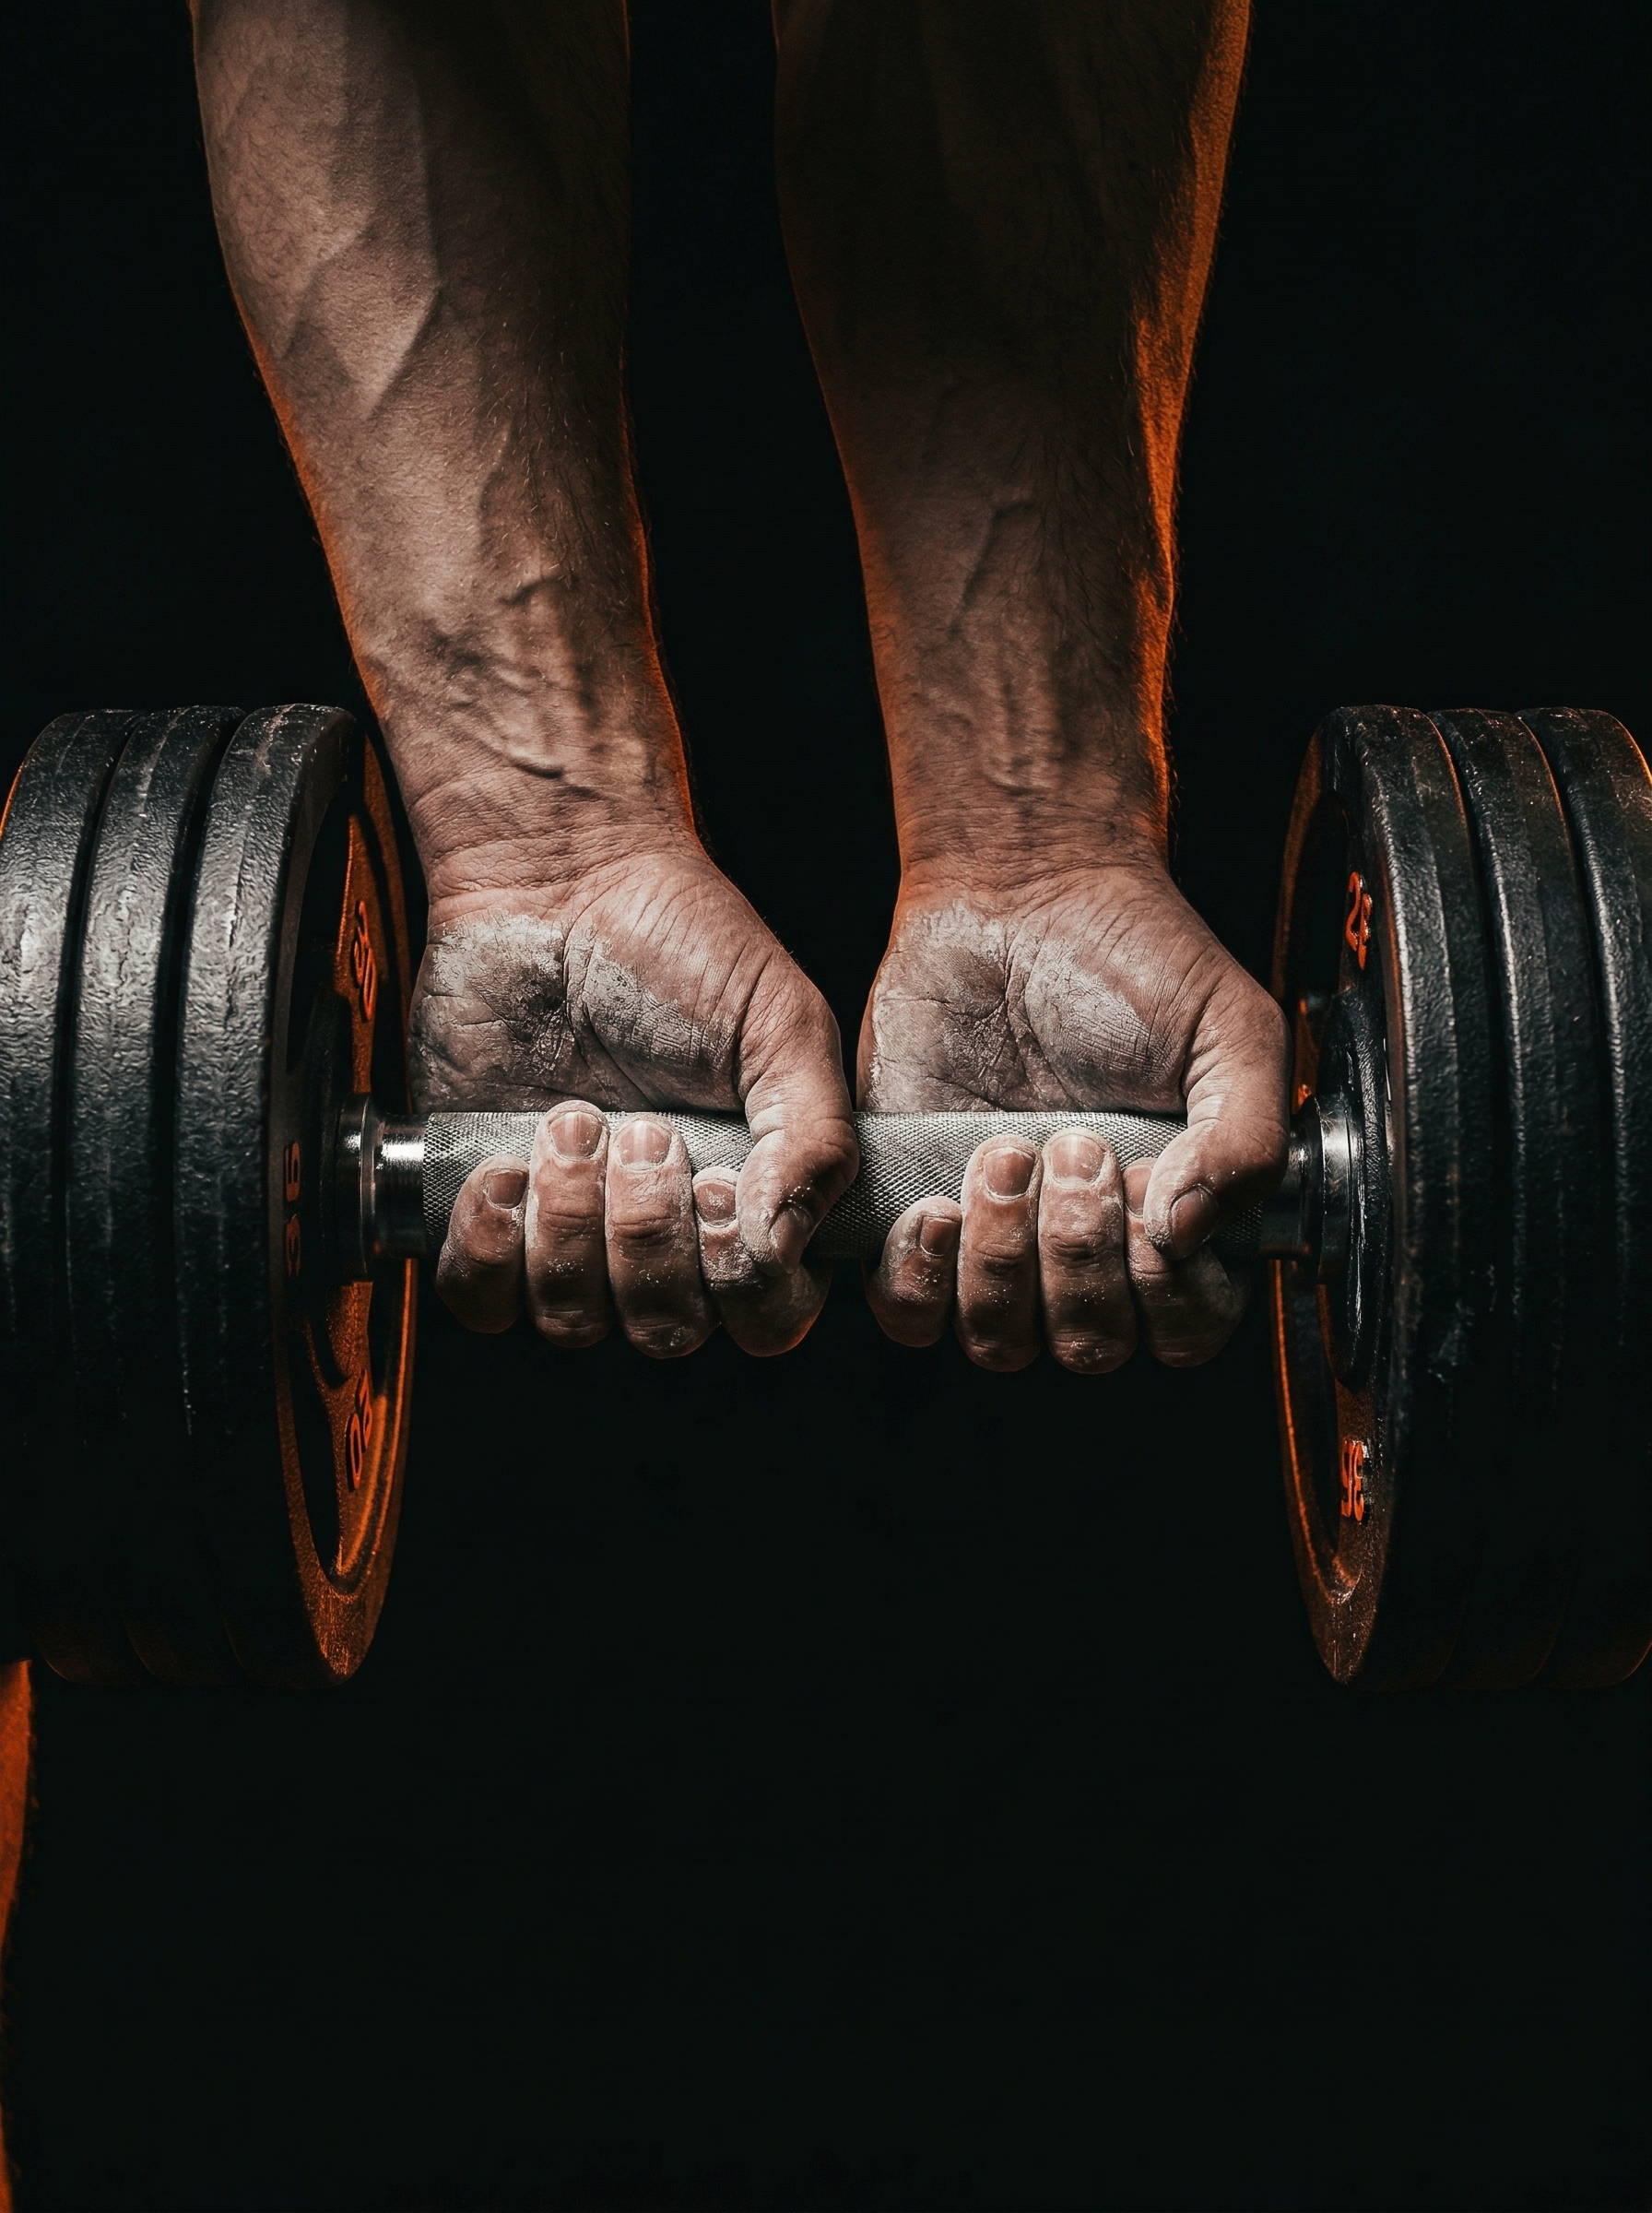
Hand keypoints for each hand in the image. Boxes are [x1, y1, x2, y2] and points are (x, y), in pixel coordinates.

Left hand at [418, 838, 857, 1357]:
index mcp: (755, 1207)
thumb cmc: (684, 944)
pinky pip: (483, 1299)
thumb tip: (784, 1245)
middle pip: (665, 1329)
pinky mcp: (489, 1216)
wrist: (557, 885)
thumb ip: (816, 1139)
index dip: (746, 1282)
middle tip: (642, 1132)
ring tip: (571, 1122)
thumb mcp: (784, 1026)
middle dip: (649, 1236)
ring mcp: (573, 1234)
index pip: (767, 1316)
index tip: (723, 1188)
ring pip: (573, 1319)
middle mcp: (666, 1238)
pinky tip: (504, 1167)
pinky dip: (491, 1246)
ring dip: (571, 1226)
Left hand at [859, 860, 1288, 1370]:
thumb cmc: (1135, 960)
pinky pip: (909, 1311)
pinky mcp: (914, 1218)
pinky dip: (919, 1276)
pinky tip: (935, 1200)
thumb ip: (1248, 1139)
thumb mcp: (1230, 1032)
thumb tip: (1191, 1234)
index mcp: (1180, 1226)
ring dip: (1001, 1262)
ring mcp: (999, 1244)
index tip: (1141, 1182)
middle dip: (1077, 1257)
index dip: (1162, 1283)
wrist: (1018, 896)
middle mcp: (1089, 1253)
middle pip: (1088, 1347)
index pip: (1184, 1330)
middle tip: (1070, 1144)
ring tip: (1004, 1151)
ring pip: (998, 1341)